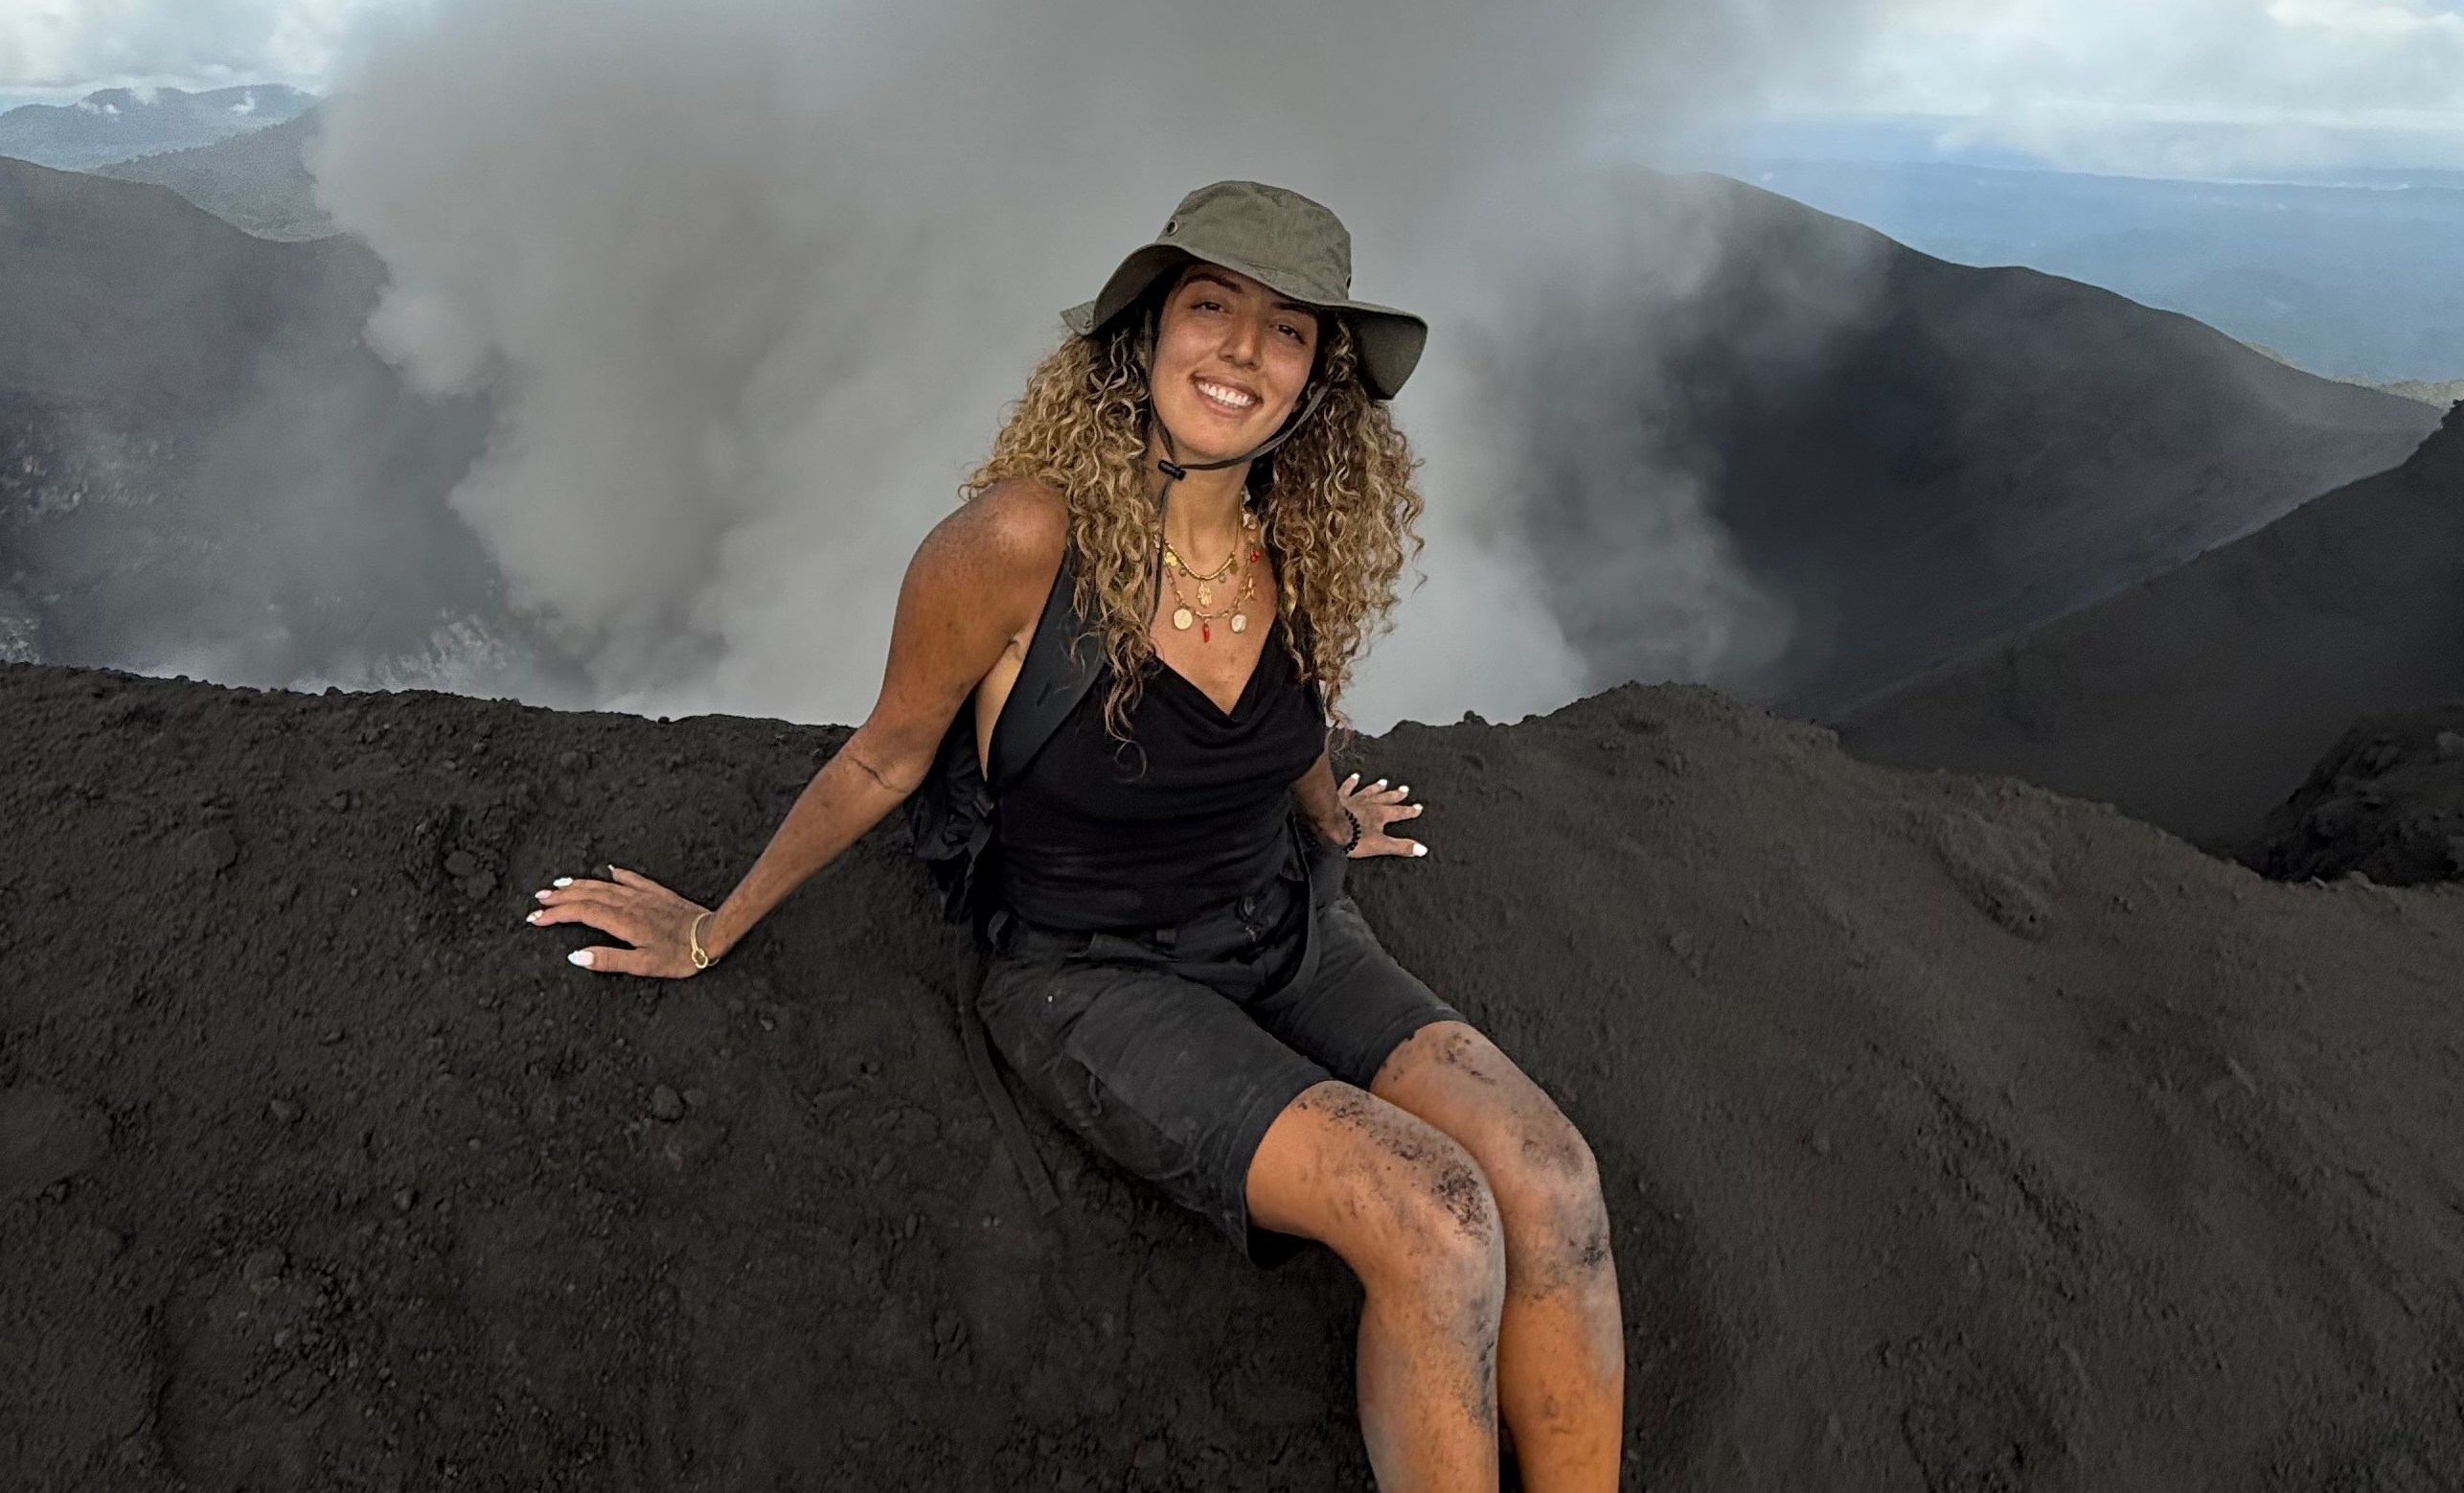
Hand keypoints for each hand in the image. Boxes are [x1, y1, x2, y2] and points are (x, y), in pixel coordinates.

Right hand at [527, 865, 713, 977]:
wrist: (712, 934)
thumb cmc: (679, 955)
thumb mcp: (643, 965)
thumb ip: (608, 959)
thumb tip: (575, 956)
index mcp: (622, 921)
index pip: (581, 913)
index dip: (556, 914)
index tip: (536, 918)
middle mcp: (629, 903)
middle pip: (588, 895)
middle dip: (561, 897)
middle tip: (539, 899)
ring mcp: (643, 895)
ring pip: (605, 885)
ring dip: (581, 884)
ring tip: (560, 884)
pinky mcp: (658, 893)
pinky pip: (632, 879)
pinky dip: (617, 874)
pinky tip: (609, 870)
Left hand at [1338, 772, 1429, 859]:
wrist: (1330, 827)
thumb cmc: (1353, 837)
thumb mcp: (1381, 845)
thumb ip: (1401, 847)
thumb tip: (1421, 849)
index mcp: (1380, 815)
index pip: (1399, 812)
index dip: (1409, 811)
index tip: (1418, 807)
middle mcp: (1370, 804)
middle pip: (1386, 798)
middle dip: (1396, 795)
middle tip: (1405, 790)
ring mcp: (1355, 799)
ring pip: (1369, 791)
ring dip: (1377, 787)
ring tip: (1384, 782)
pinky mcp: (1340, 798)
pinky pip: (1348, 787)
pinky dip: (1351, 782)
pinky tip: (1355, 776)